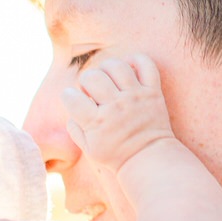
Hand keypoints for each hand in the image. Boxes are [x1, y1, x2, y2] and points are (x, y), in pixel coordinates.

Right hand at [62, 54, 176, 172]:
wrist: (149, 159)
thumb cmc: (115, 155)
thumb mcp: (88, 149)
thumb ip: (74, 127)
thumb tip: (72, 105)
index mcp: (97, 122)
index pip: (71, 96)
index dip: (69, 97)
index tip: (75, 102)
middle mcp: (116, 106)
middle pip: (92, 76)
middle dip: (86, 81)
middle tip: (92, 92)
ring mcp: (136, 97)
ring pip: (116, 65)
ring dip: (107, 68)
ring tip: (108, 79)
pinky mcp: (153, 92)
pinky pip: (146, 64)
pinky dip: (136, 61)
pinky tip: (129, 70)